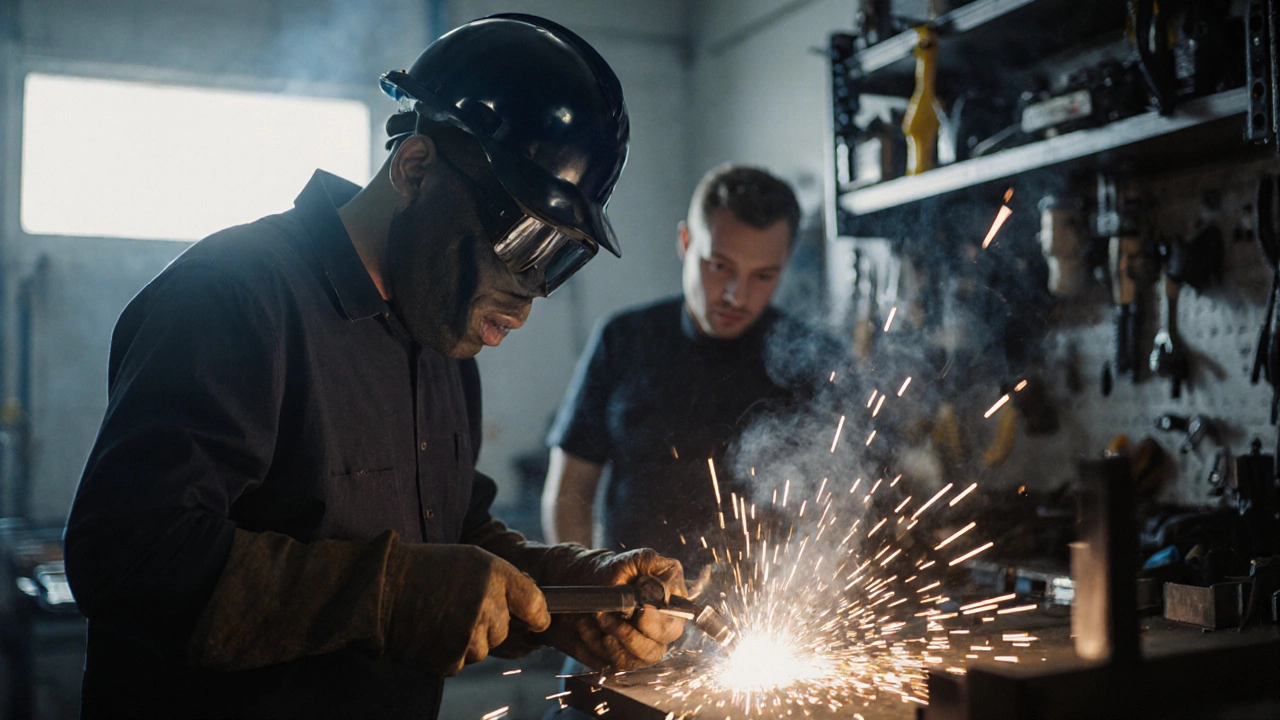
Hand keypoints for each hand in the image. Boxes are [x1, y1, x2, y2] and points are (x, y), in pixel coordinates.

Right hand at [389, 544, 549, 675]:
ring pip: (483, 649)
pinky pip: (461, 662)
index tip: (535, 621)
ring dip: (467, 640)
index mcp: (496, 574)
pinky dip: (448, 652)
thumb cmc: (428, 570)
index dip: (537, 616)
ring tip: (441, 617)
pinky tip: (431, 632)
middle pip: (504, 631)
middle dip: (486, 624)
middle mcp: (487, 604)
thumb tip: (533, 606)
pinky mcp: (450, 658)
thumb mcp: (471, 560)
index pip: (535, 604)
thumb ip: (504, 582)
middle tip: (457, 606)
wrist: (382, 588)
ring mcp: (468, 634)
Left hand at [542, 548, 686, 669]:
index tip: (639, 611)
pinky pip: (606, 665)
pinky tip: (582, 626)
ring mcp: (638, 650)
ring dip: (606, 643)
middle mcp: (658, 636)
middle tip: (604, 615)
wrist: (587, 582)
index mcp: (670, 611)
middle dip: (626, 635)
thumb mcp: (635, 560)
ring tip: (593, 618)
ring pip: (630, 662)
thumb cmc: (617, 571)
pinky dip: (591, 647)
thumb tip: (660, 593)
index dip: (653, 623)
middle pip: (652, 653)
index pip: (671, 629)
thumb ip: (652, 567)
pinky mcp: (618, 659)